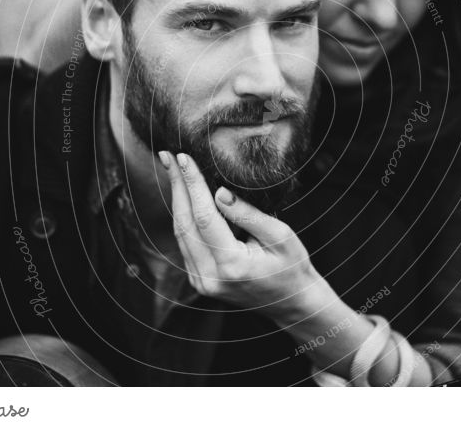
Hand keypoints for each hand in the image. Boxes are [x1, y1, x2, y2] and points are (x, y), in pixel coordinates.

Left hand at [160, 151, 321, 320]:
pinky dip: (185, 217)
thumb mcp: (281, 235)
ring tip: (174, 171)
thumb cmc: (292, 268)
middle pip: (184, 224)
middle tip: (168, 157)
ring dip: (177, 200)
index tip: (183, 158)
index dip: (192, 184)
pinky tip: (185, 196)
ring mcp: (201, 282)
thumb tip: (219, 192)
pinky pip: (186, 243)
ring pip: (181, 234)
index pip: (204, 216)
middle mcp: (210, 277)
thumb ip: (248, 214)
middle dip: (176, 187)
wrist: (292, 303)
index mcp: (232, 265)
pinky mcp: (199, 281)